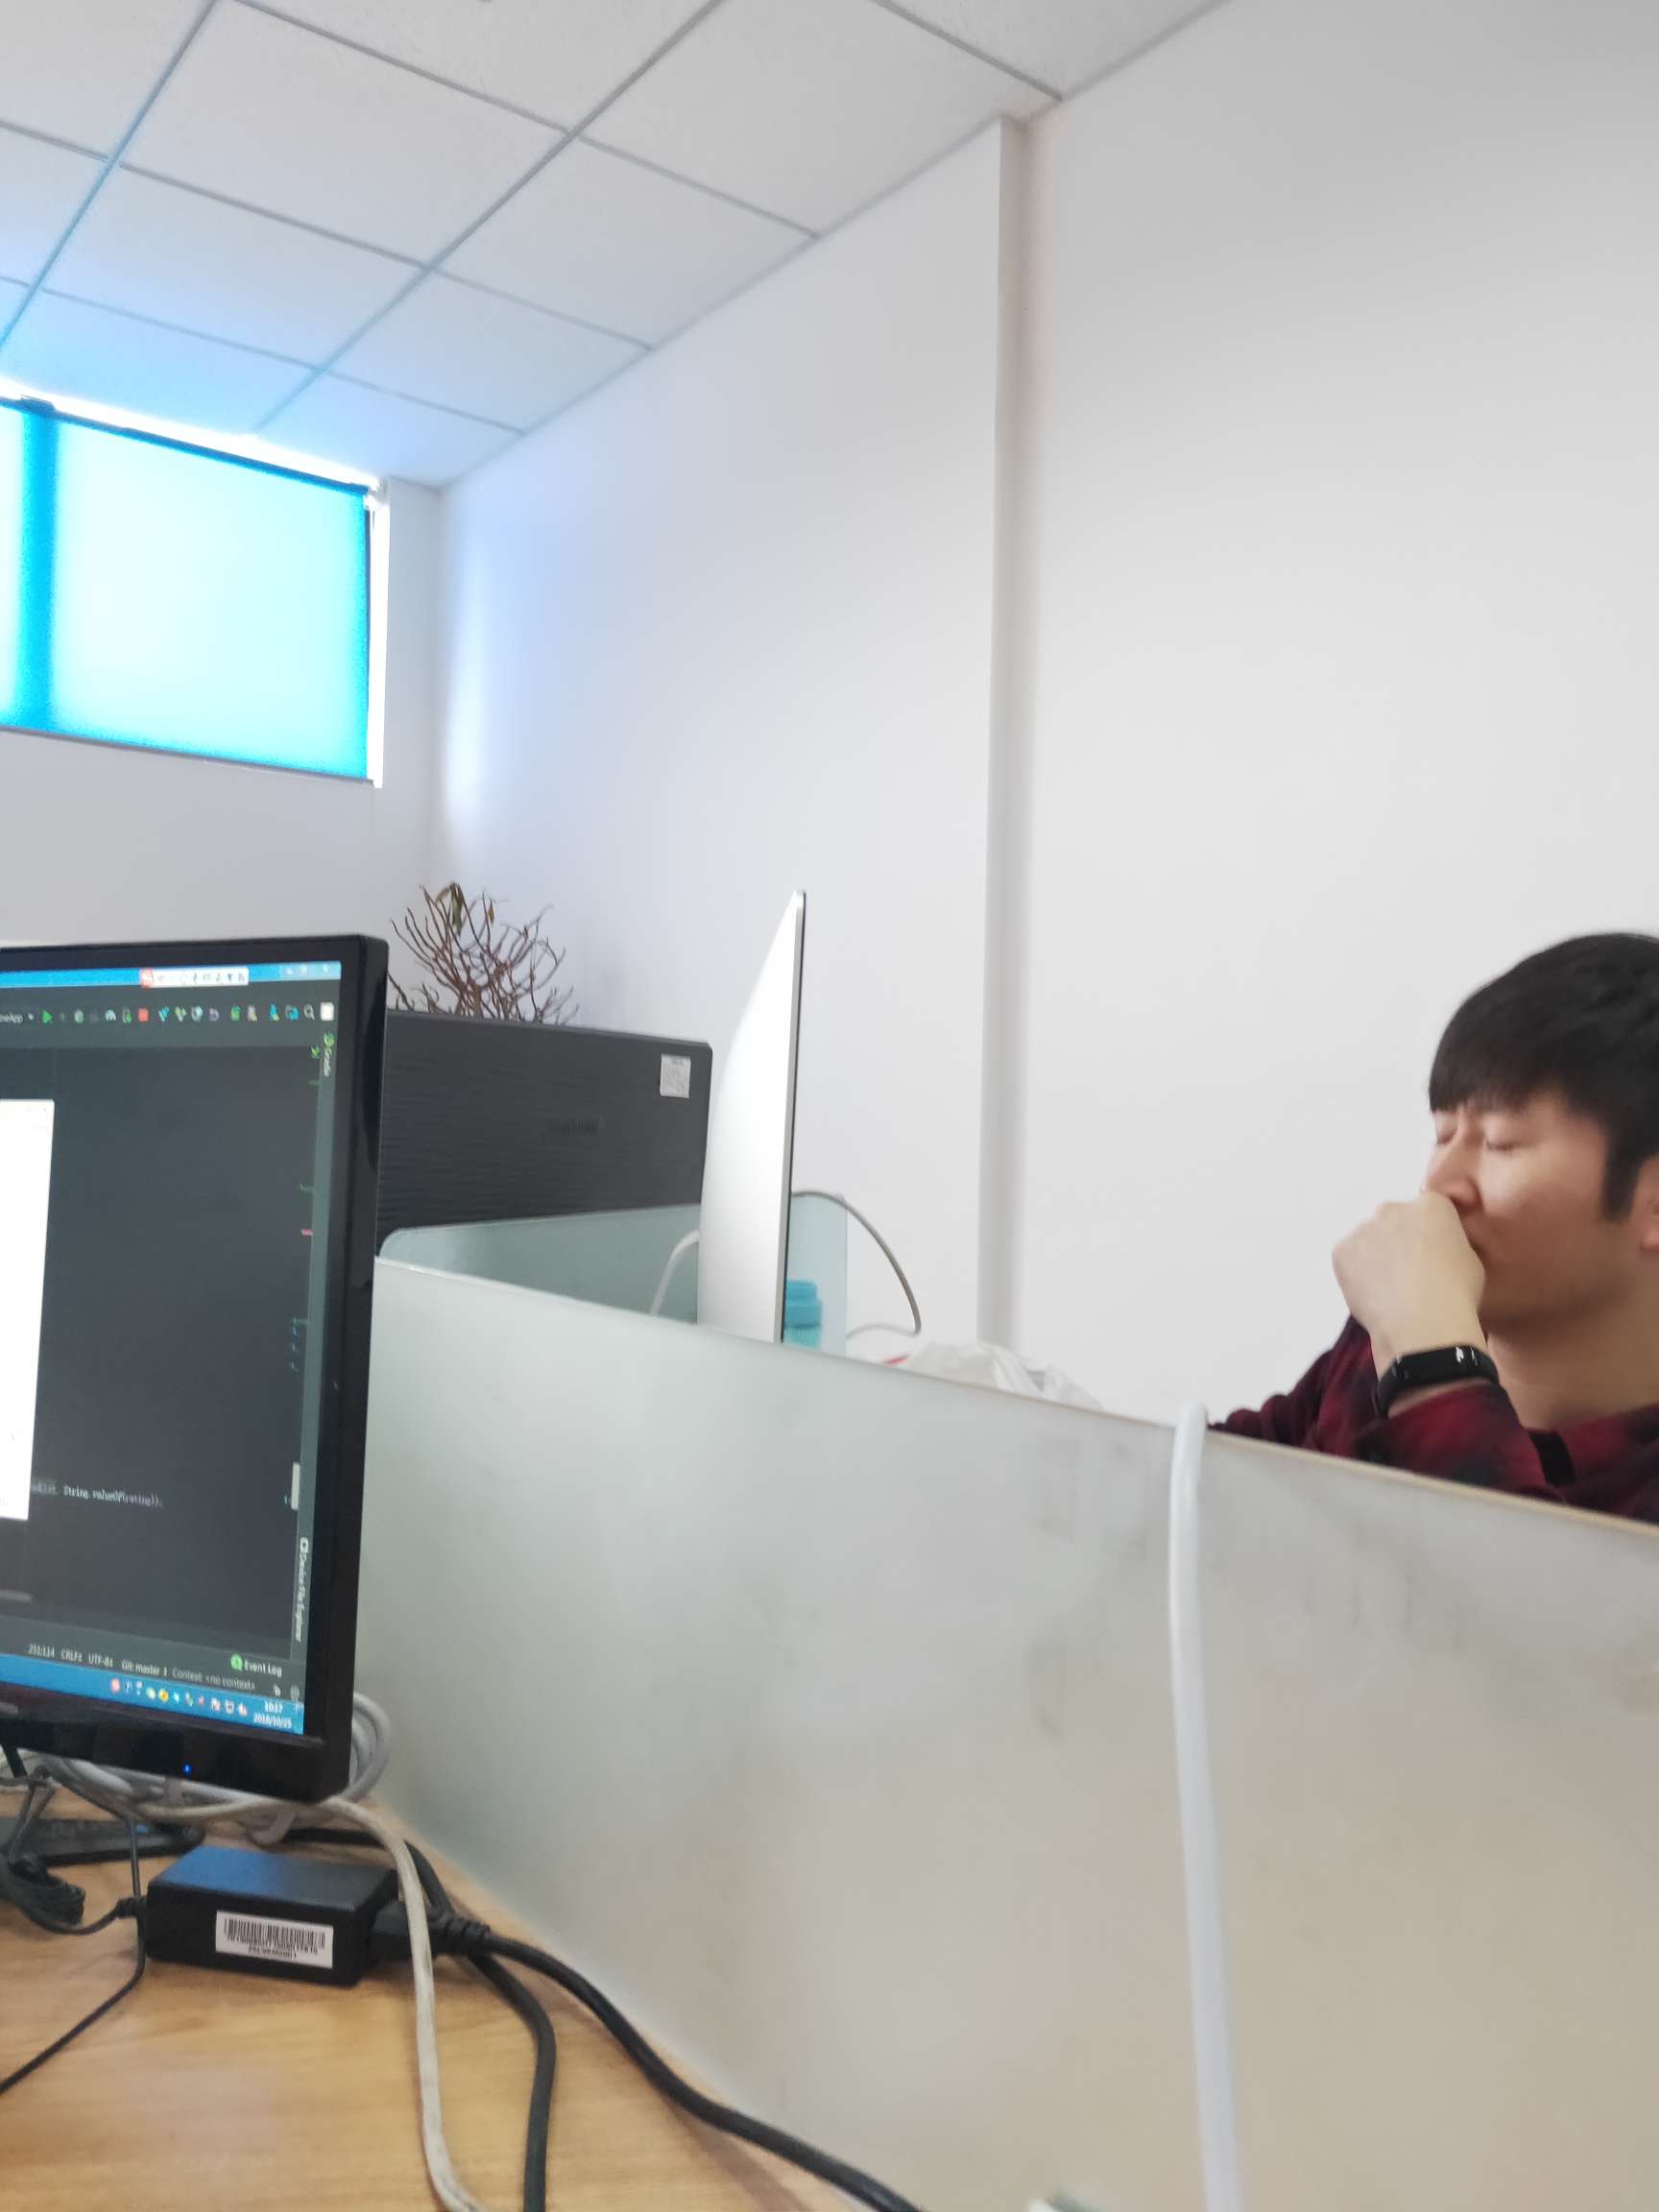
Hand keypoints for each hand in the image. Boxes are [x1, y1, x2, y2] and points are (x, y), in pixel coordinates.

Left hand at [1333, 1191, 1486, 1376]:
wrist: (1423, 1323)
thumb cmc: (1457, 1294)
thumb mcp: (1471, 1260)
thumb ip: (1450, 1243)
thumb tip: (1438, 1249)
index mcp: (1432, 1205)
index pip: (1427, 1211)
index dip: (1429, 1236)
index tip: (1431, 1259)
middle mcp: (1394, 1206)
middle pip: (1394, 1220)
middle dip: (1398, 1241)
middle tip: (1406, 1275)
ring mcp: (1364, 1226)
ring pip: (1368, 1238)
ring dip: (1375, 1256)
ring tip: (1388, 1289)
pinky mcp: (1341, 1248)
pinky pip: (1348, 1258)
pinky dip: (1355, 1273)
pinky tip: (1372, 1293)